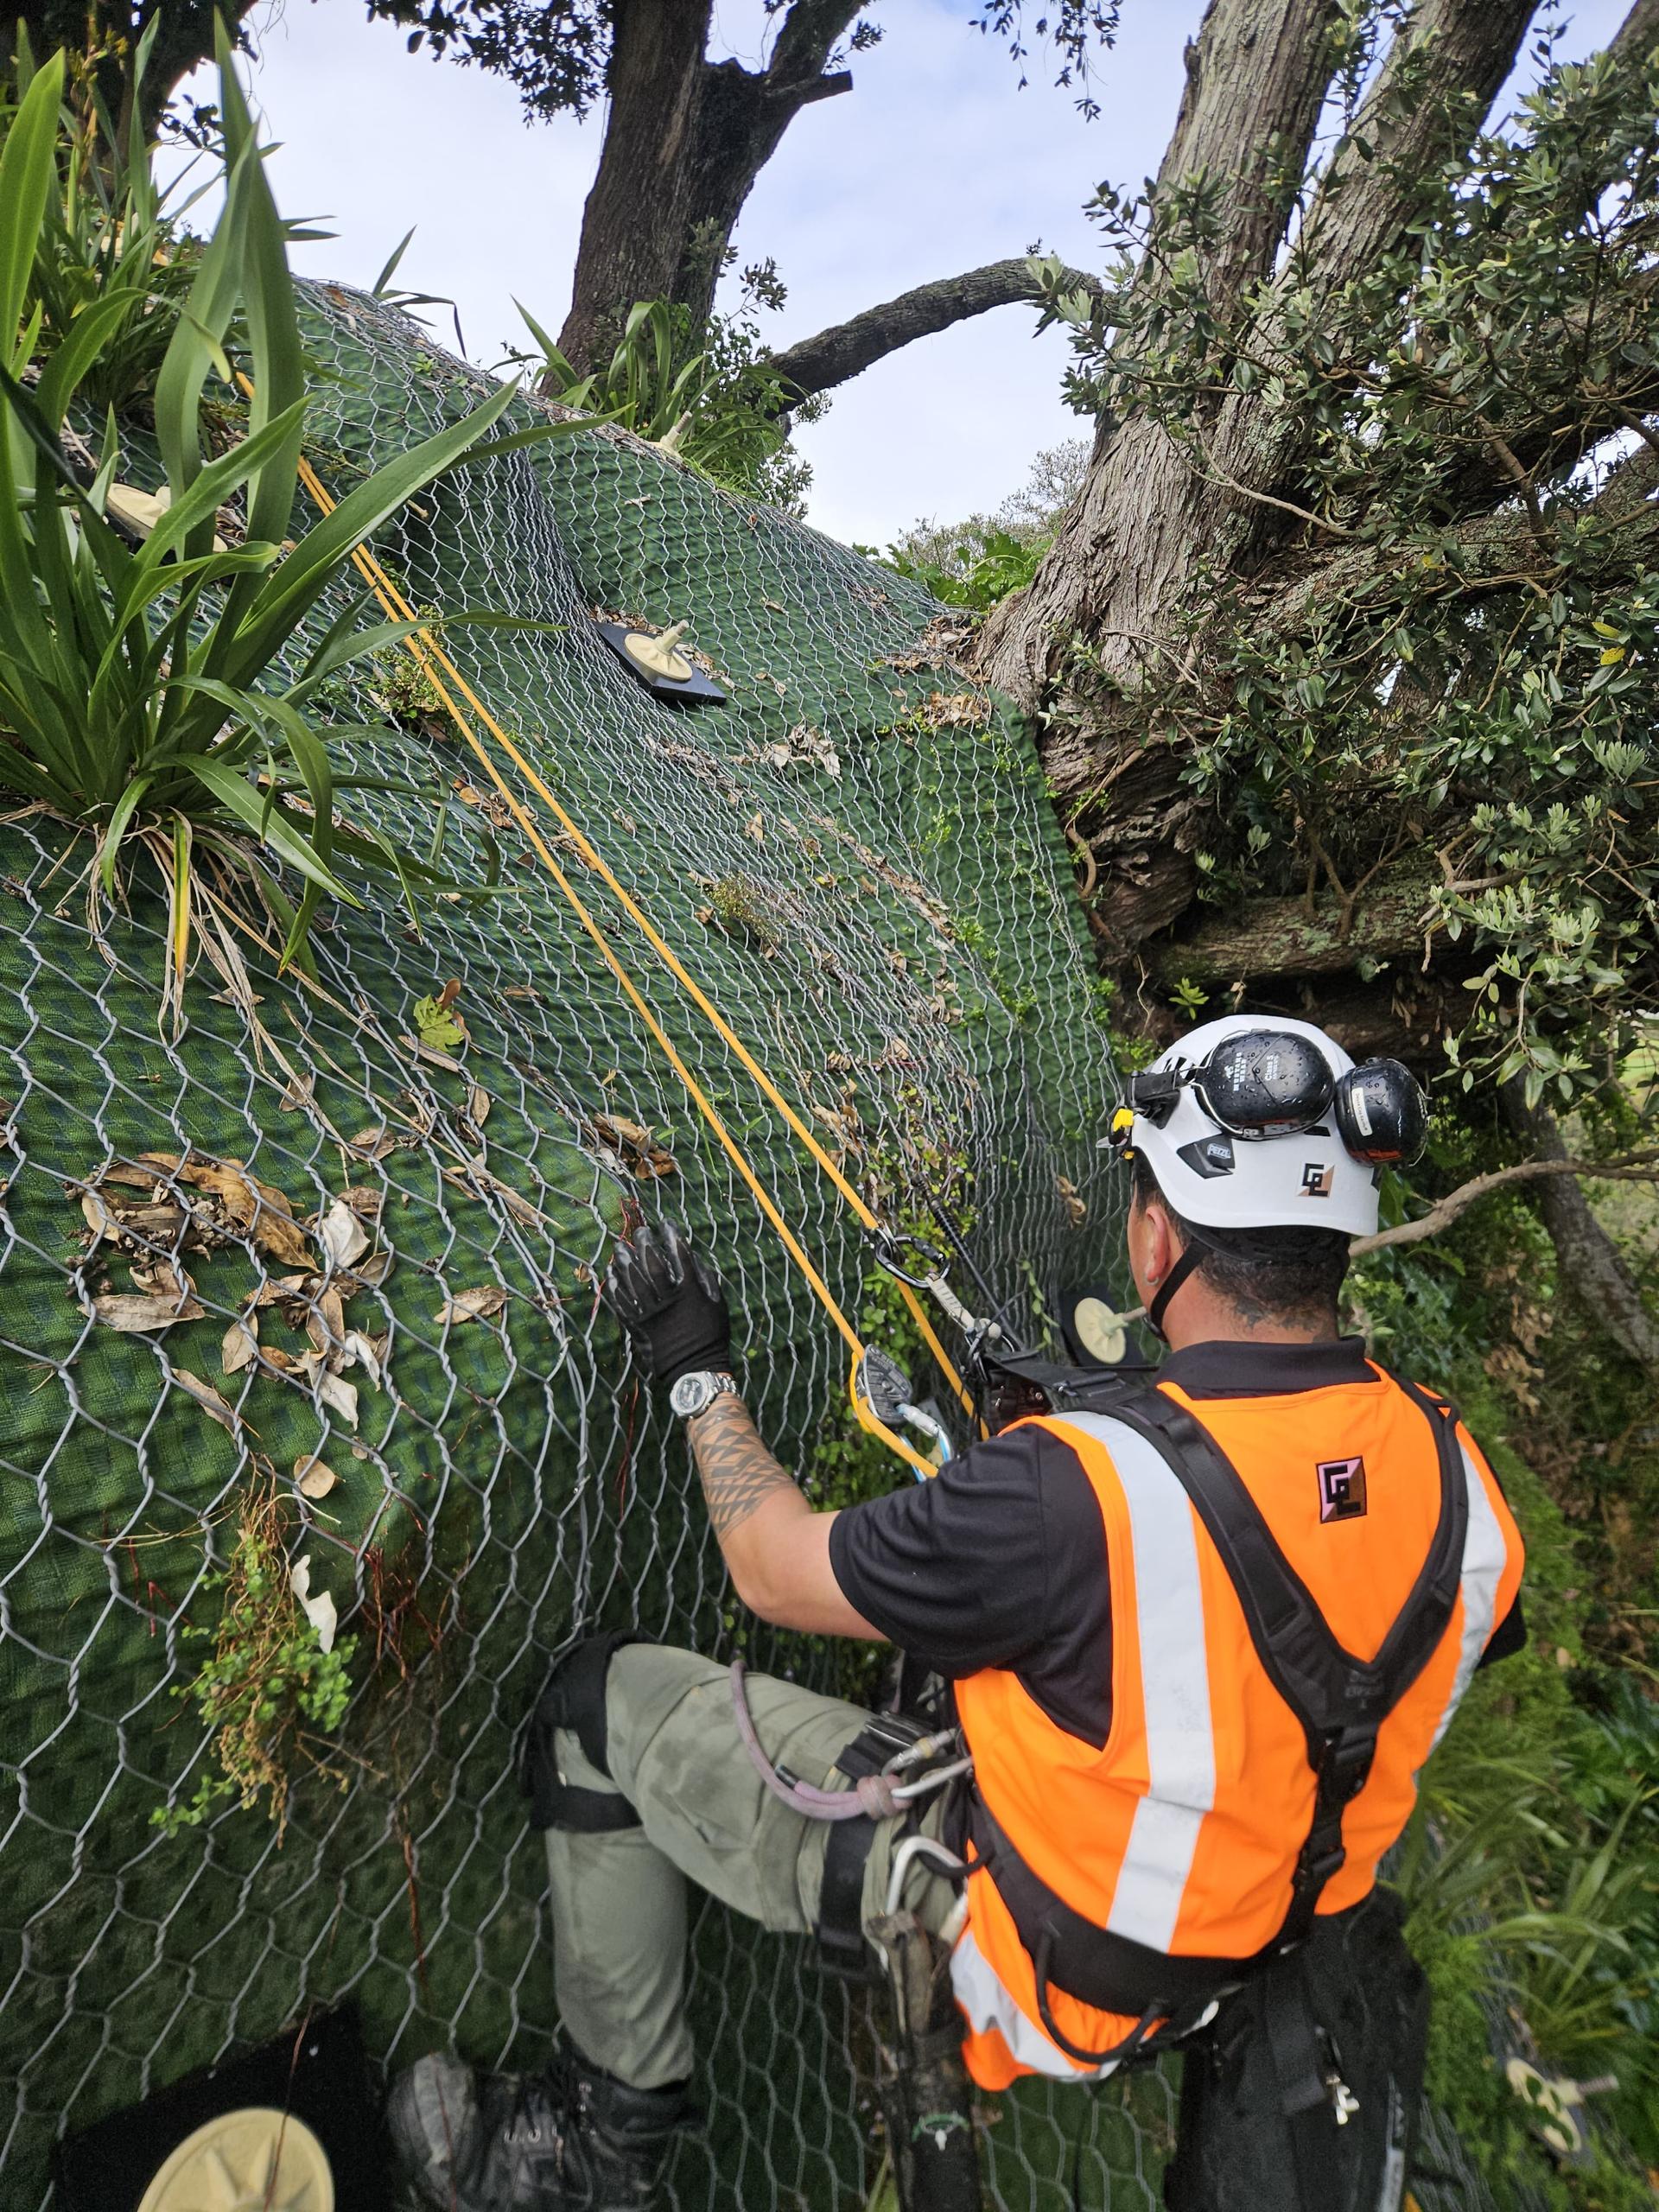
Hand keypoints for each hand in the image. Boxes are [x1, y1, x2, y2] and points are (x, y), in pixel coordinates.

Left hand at [602, 1221, 732, 1386]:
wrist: (695, 1369)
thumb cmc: (711, 1336)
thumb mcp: (718, 1305)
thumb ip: (706, 1279)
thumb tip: (693, 1258)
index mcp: (690, 1292)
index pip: (680, 1255)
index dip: (672, 1236)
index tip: (666, 1224)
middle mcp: (668, 1299)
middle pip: (652, 1264)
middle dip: (645, 1244)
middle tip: (640, 1232)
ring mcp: (650, 1313)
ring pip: (633, 1281)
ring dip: (624, 1262)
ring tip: (620, 1248)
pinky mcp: (637, 1326)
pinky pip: (622, 1303)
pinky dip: (614, 1288)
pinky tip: (610, 1275)